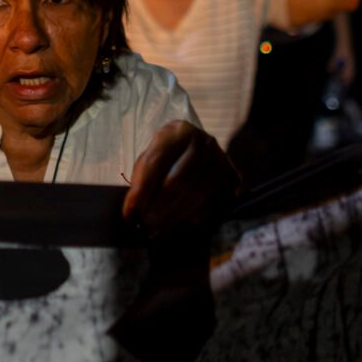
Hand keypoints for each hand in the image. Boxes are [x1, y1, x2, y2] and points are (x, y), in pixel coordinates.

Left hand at [122, 121, 238, 234]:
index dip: (141, 190)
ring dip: (174, 217)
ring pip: (196, 195)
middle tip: (145, 224)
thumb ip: (141, 180)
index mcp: (178, 131)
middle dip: (159, 207)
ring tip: (157, 230)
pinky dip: (194, 217)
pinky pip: (213, 203)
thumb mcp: (150, 158)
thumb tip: (132, 213)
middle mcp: (204, 142)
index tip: (129, 212)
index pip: (156, 162)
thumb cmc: (167, 156)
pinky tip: (179, 225)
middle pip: (179, 181)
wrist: (197, 148)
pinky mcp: (232, 177)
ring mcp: (221, 159)